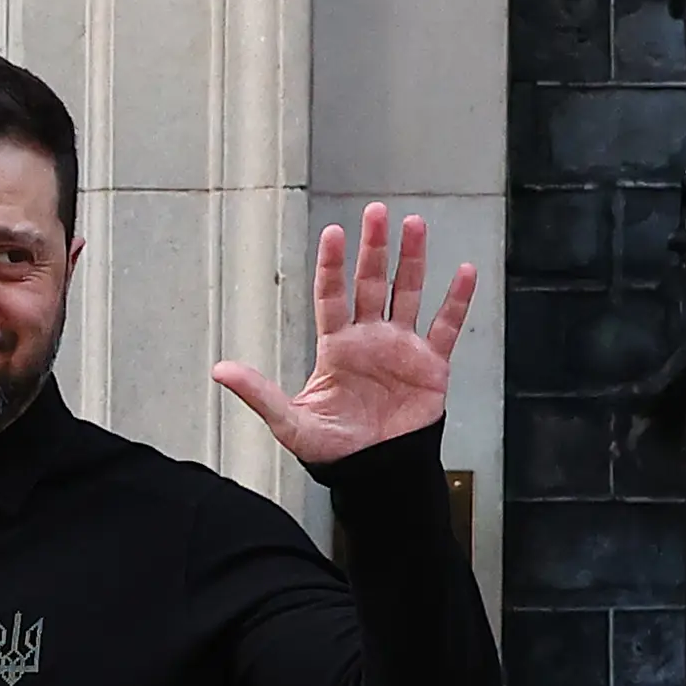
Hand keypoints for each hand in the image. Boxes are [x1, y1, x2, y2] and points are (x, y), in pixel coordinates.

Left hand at [211, 203, 477, 464]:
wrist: (376, 473)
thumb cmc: (334, 449)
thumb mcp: (291, 421)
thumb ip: (259, 393)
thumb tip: (219, 370)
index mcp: (337, 347)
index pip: (332, 296)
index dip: (332, 265)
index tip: (334, 233)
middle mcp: (369, 338)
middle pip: (371, 283)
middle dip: (374, 248)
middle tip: (377, 212)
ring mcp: (402, 348)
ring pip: (408, 293)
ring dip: (413, 260)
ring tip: (415, 224)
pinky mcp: (431, 364)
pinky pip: (446, 326)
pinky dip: (457, 301)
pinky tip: (466, 272)